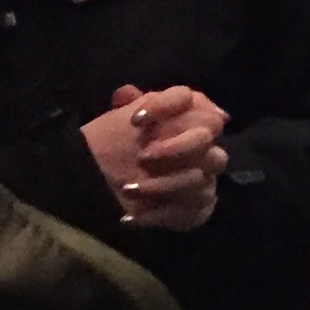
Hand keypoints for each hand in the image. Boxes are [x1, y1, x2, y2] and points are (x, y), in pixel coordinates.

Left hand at [82, 83, 227, 231]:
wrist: (103, 183)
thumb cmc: (117, 145)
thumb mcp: (117, 119)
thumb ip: (128, 103)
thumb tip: (128, 94)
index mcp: (185, 114)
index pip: (187, 98)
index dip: (165, 106)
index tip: (135, 121)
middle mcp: (202, 143)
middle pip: (206, 138)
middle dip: (177, 148)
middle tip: (144, 157)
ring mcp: (203, 177)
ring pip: (199, 179)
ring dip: (163, 185)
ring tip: (128, 189)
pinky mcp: (197, 208)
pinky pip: (192, 212)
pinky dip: (160, 214)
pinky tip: (133, 216)